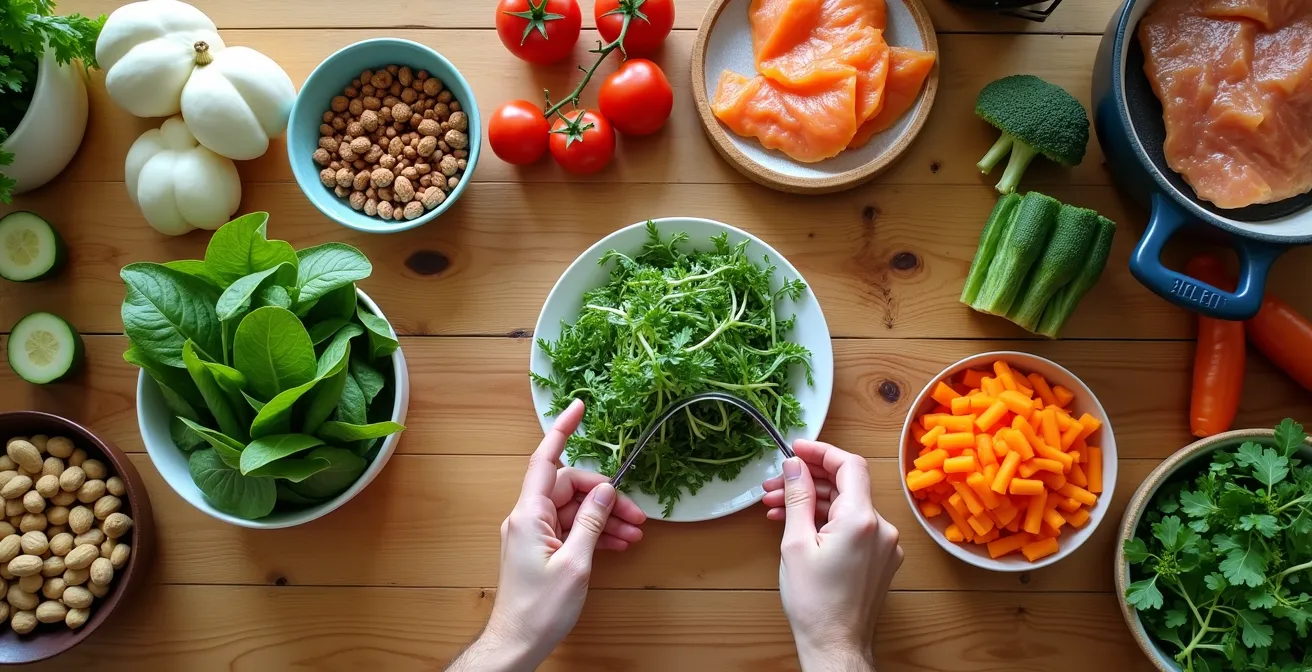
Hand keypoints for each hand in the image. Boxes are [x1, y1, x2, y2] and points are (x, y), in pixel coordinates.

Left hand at [448, 400, 647, 670]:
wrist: (517, 643)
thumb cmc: (539, 609)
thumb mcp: (575, 564)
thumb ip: (592, 523)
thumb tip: (606, 491)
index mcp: (528, 515)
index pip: (545, 460)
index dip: (562, 431)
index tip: (579, 407)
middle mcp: (528, 518)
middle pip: (570, 488)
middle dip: (605, 496)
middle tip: (636, 514)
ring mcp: (534, 534)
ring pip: (575, 510)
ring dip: (605, 518)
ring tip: (635, 533)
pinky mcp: (541, 550)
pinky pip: (571, 529)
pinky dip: (595, 533)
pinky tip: (620, 543)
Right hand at [762, 440, 902, 671]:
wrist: (835, 646)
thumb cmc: (814, 602)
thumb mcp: (796, 543)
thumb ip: (797, 498)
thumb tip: (794, 465)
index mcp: (861, 520)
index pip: (848, 465)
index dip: (821, 451)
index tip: (795, 449)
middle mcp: (881, 528)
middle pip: (846, 486)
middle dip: (807, 481)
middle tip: (773, 484)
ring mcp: (884, 545)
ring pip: (847, 507)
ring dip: (813, 502)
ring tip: (776, 507)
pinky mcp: (881, 559)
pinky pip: (854, 527)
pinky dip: (827, 521)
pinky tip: (799, 526)